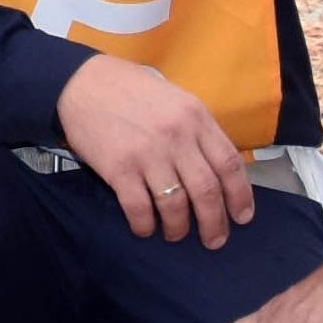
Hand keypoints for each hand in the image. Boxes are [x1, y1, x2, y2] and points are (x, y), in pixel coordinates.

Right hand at [57, 54, 256, 245]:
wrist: (80, 83)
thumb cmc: (131, 90)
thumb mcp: (175, 99)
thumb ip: (197, 130)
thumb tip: (217, 171)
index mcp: (195, 117)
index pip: (229, 164)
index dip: (240, 196)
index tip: (241, 217)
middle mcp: (176, 136)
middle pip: (207, 191)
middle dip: (214, 223)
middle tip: (214, 240)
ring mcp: (147, 154)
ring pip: (176, 205)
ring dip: (179, 228)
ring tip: (176, 233)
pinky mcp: (118, 168)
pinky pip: (139, 208)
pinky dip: (145, 225)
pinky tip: (145, 228)